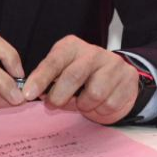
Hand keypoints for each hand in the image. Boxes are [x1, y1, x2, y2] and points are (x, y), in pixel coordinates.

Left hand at [21, 35, 138, 124]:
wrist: (117, 78)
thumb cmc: (82, 77)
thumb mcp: (62, 72)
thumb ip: (48, 80)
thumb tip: (30, 93)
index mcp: (72, 46)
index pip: (54, 61)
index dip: (40, 78)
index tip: (29, 94)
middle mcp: (93, 52)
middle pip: (73, 77)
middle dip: (60, 96)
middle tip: (54, 105)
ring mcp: (113, 64)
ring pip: (93, 94)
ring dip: (84, 105)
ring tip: (83, 103)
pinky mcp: (128, 79)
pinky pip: (109, 104)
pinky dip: (100, 110)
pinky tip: (99, 104)